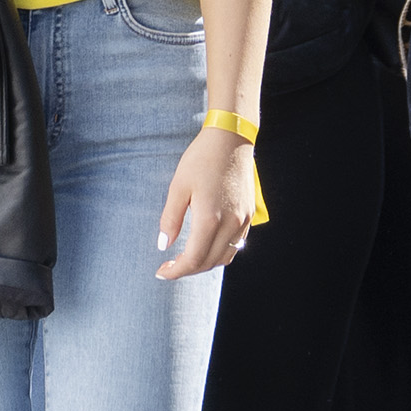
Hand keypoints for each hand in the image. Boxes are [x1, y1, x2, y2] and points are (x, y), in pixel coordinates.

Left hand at [156, 118, 257, 280]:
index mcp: (210, 219)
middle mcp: (230, 224)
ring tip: (186, 258)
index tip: (161, 271)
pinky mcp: (248, 215)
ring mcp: (242, 220)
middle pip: (208, 262)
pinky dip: (219, 253)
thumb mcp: (178, 186)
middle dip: (187, 270)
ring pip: (224, 257)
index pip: (193, 260)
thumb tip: (163, 246)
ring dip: (204, 264)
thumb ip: (170, 219)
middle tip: (169, 266)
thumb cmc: (201, 159)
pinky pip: (235, 245)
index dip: (176, 271)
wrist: (230, 139)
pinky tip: (206, 245)